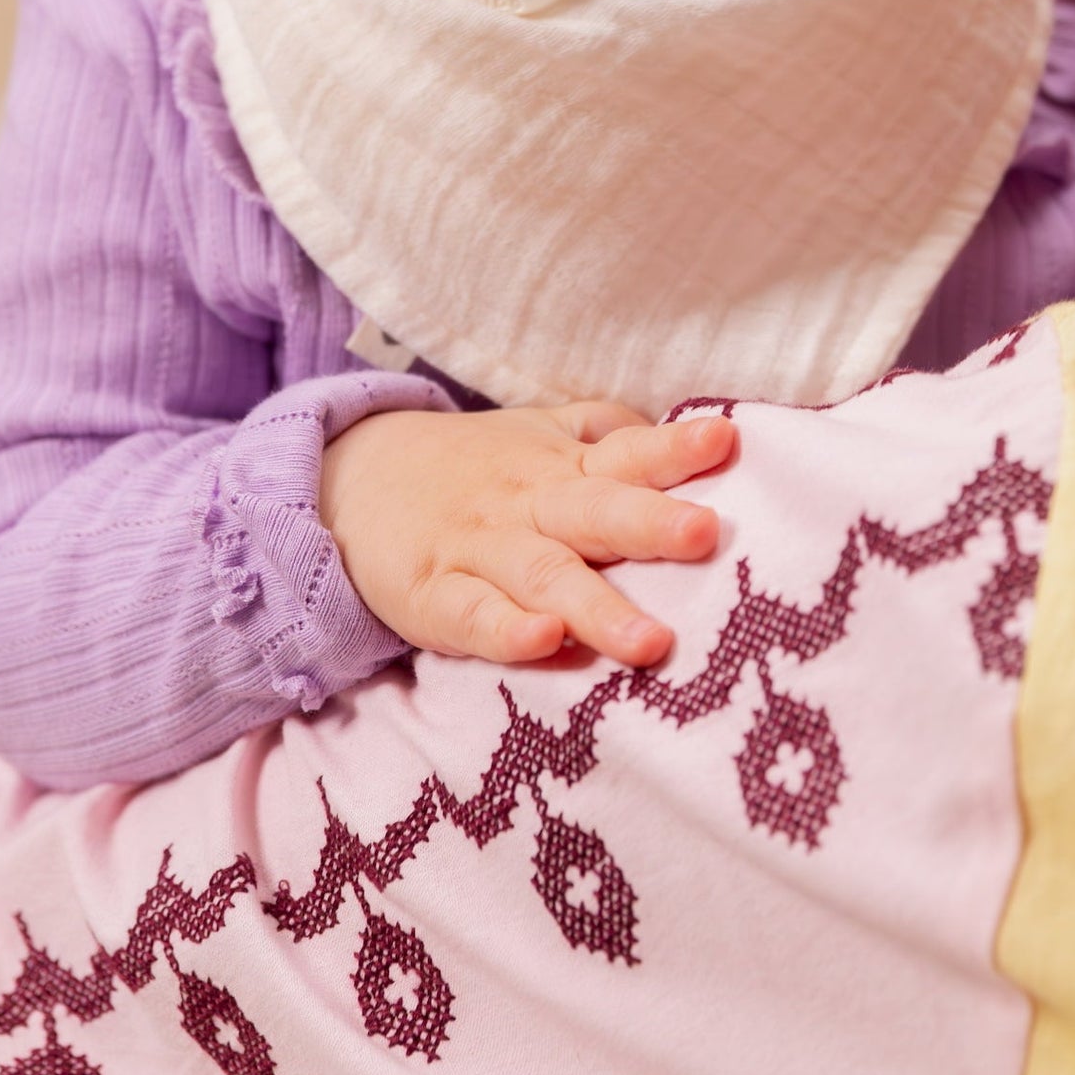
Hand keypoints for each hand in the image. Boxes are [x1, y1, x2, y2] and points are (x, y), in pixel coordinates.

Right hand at [318, 400, 735, 669]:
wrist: (347, 482)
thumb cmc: (473, 467)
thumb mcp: (538, 434)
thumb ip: (610, 433)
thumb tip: (692, 434)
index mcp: (561, 465)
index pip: (626, 453)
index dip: (675, 449)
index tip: (727, 442)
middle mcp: (528, 503)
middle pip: (596, 512)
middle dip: (651, 524)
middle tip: (708, 535)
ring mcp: (479, 550)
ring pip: (544, 575)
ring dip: (597, 606)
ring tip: (652, 641)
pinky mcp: (434, 597)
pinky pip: (473, 616)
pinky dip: (508, 632)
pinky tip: (545, 642)